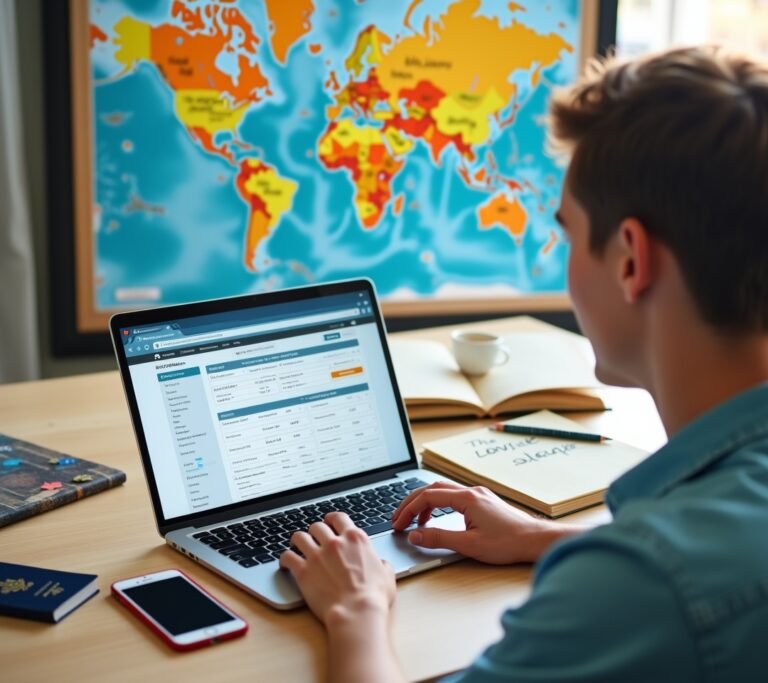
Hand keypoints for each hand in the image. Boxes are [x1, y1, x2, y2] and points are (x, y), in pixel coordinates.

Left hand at [279, 512, 395, 626]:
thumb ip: (382, 564)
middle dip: (315, 532)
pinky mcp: (303, 571)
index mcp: (355, 539)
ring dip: (298, 541)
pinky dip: (285, 559)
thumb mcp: (387, 575)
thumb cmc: (373, 596)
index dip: (332, 519)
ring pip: (299, 537)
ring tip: (297, 546)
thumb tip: (382, 564)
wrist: (356, 612)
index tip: (329, 522)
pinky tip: (285, 563)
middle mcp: (334, 542)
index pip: (339, 518)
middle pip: (317, 526)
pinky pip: (287, 557)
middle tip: (313, 538)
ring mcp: (317, 555)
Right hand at [392, 480, 578, 563]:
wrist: (535, 540)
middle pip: (432, 488)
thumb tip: (415, 535)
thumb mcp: (469, 545)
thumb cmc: (508, 543)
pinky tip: (437, 519)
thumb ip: (439, 538)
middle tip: (398, 519)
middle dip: (412, 503)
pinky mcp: (483, 501)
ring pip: (443, 491)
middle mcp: (471, 491)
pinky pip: (453, 497)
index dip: (409, 509)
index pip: (427, 496)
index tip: (398, 523)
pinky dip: (439, 505)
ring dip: (425, 503)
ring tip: (414, 522)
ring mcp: (478, 495)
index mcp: (466, 498)